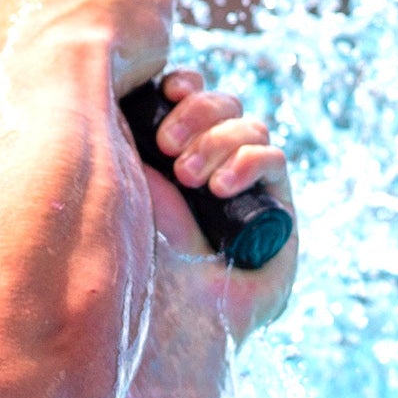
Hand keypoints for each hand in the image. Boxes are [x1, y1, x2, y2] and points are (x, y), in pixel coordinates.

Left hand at [142, 68, 296, 326]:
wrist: (164, 315)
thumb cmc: (134, 252)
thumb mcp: (120, 181)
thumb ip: (120, 134)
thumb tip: (119, 81)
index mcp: (177, 151)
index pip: (195, 95)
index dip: (186, 85)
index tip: (167, 91)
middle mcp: (216, 164)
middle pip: (225, 104)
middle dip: (197, 114)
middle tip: (168, 146)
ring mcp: (250, 187)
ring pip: (251, 126)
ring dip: (217, 141)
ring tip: (190, 178)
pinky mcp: (278, 211)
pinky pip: (276, 158)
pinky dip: (249, 162)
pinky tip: (221, 188)